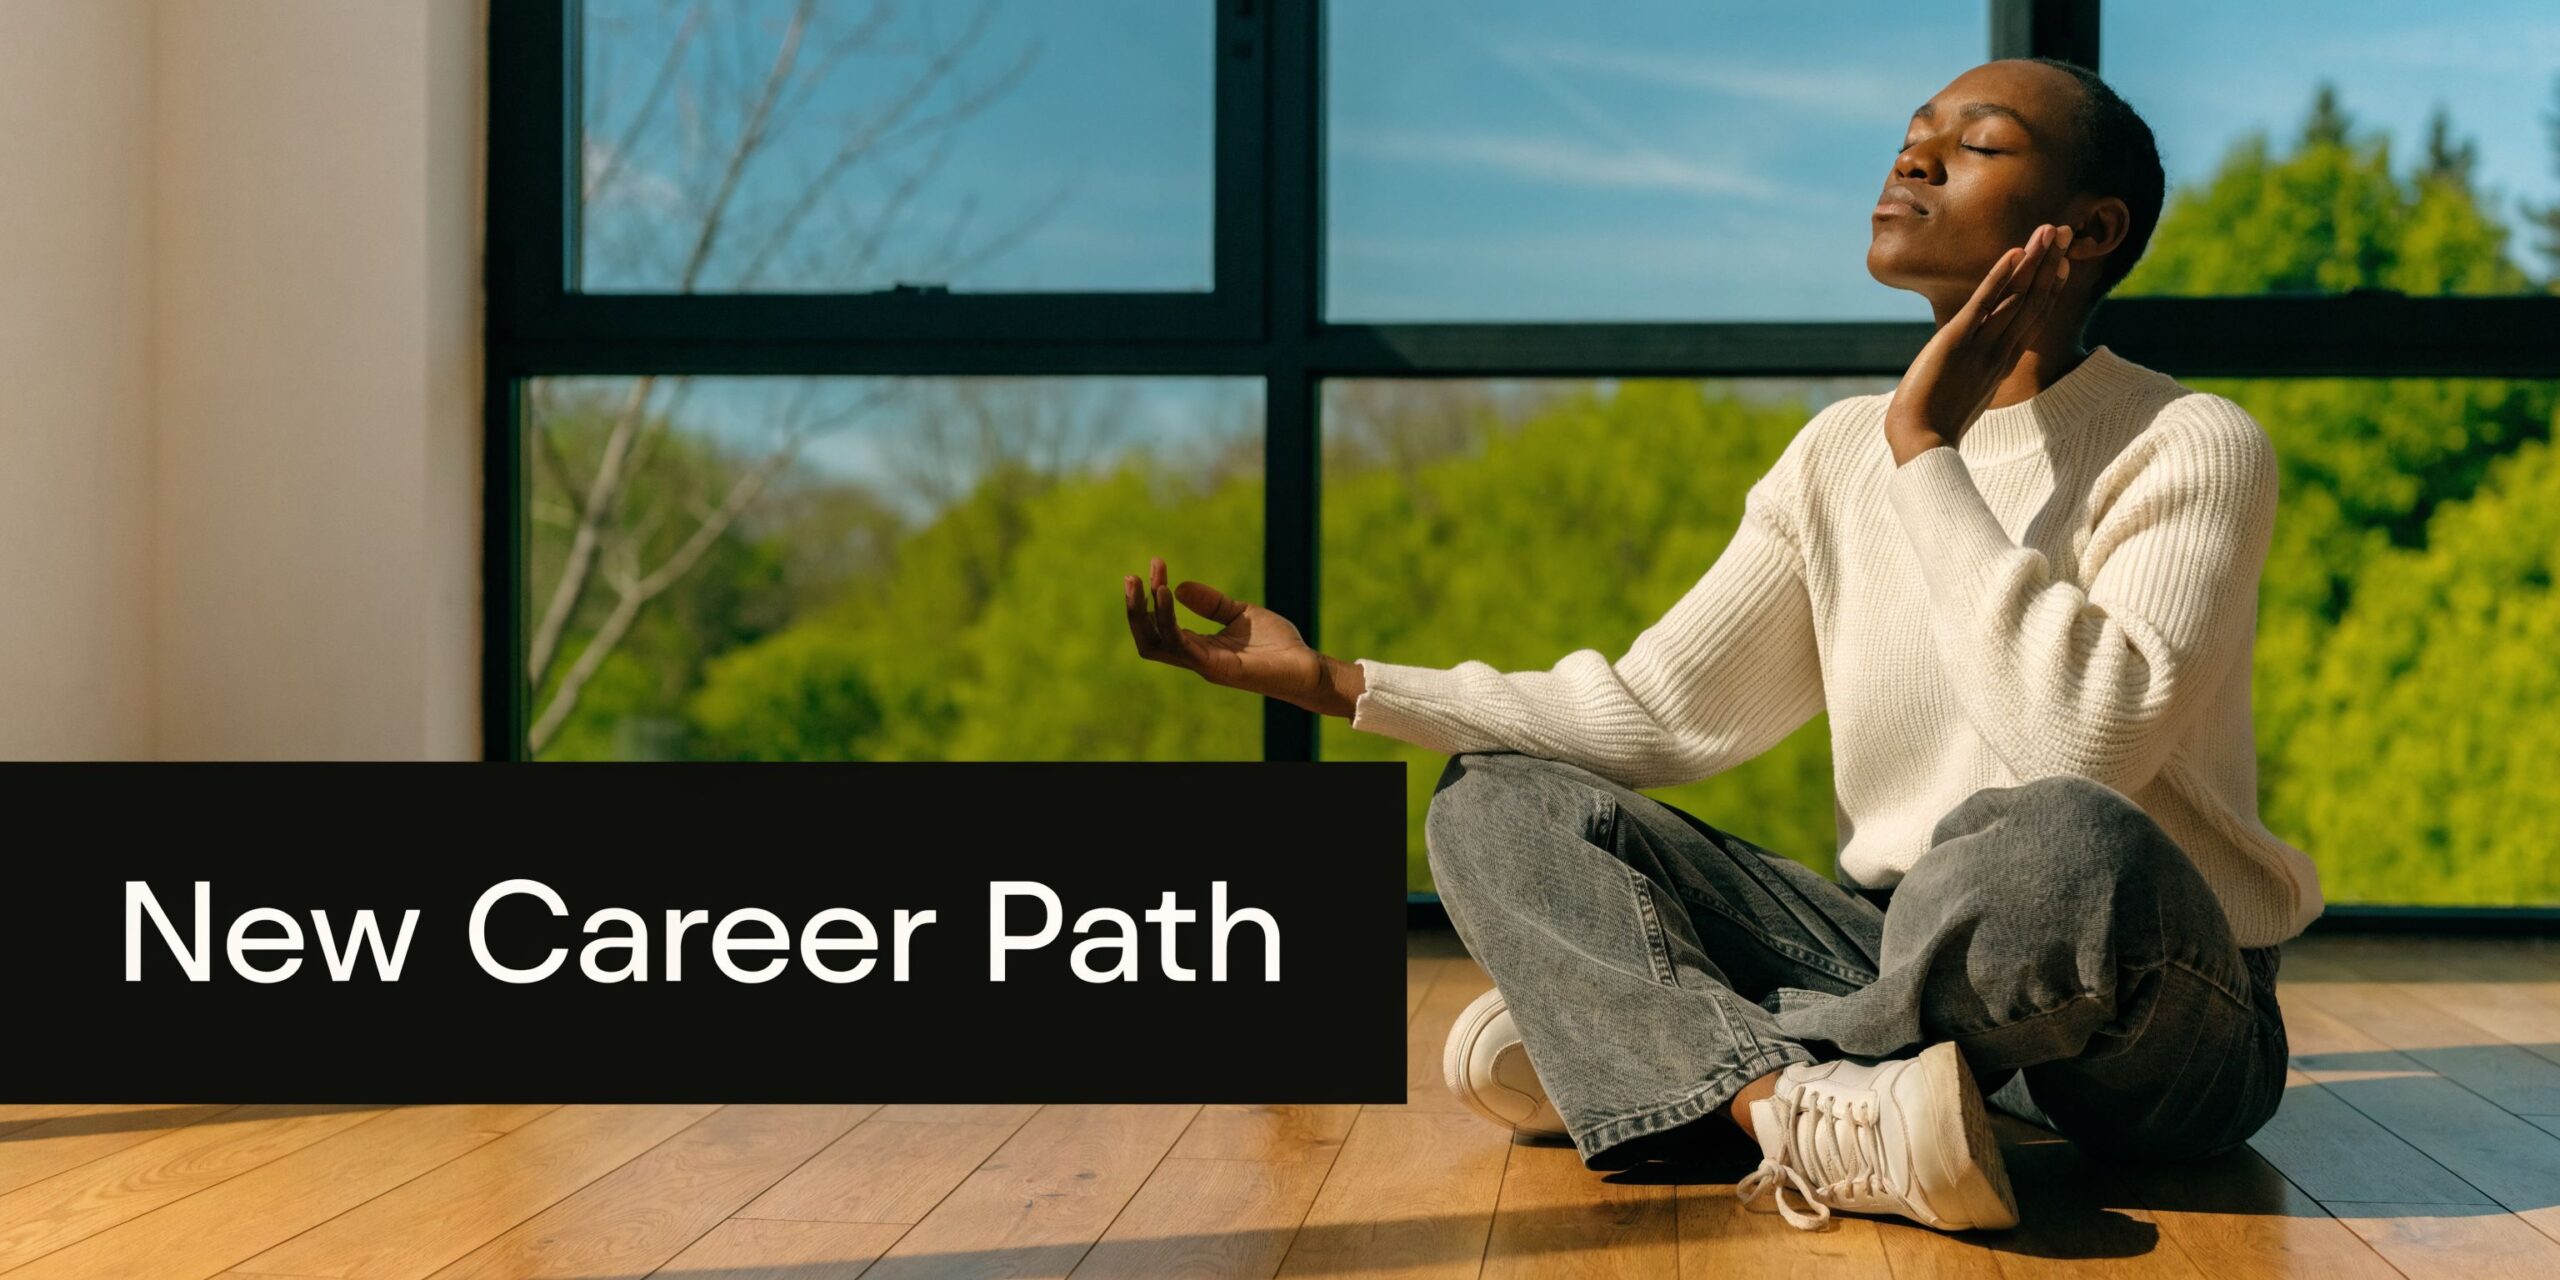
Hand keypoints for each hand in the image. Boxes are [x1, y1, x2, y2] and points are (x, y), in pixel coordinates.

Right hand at [1122, 556, 1337, 712]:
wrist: (1308, 667)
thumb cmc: (1278, 645)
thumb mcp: (1241, 614)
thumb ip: (1212, 603)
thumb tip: (1179, 587)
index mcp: (1199, 647)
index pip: (1161, 626)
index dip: (1151, 597)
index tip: (1157, 564)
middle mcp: (1196, 658)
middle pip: (1148, 640)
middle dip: (1134, 610)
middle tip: (1130, 577)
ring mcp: (1204, 665)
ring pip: (1156, 645)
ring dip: (1145, 613)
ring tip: (1146, 582)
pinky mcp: (1217, 668)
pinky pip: (1181, 645)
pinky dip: (1168, 620)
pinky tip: (1167, 594)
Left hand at [1885, 222, 2072, 453]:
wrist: (1921, 444)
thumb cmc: (1934, 424)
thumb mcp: (1962, 391)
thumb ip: (1972, 373)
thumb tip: (1967, 367)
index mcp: (2002, 361)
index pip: (2033, 317)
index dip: (2049, 287)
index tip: (2062, 262)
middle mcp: (2000, 351)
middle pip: (2034, 300)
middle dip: (2050, 264)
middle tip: (2067, 231)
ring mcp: (1983, 345)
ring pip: (2017, 297)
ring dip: (2034, 261)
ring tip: (2051, 230)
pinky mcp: (1959, 342)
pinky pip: (1984, 304)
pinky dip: (1999, 277)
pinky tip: (2014, 253)